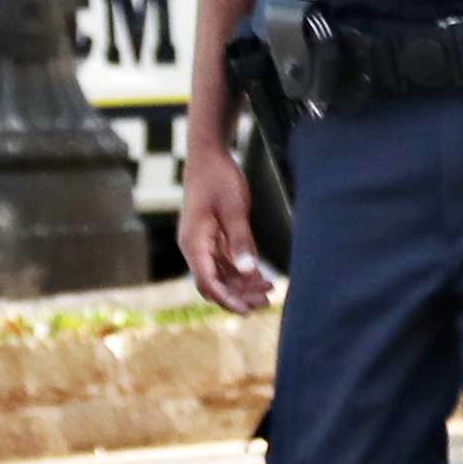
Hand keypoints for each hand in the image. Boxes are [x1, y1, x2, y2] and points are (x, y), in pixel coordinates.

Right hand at [180, 138, 270, 313]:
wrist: (208, 153)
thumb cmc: (219, 177)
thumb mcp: (234, 207)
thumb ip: (241, 240)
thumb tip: (248, 271)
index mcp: (193, 242)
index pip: (207, 282)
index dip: (227, 299)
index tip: (247, 310)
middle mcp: (193, 246)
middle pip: (214, 283)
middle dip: (238, 295)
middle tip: (266, 301)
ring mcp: (201, 242)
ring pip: (220, 274)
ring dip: (242, 284)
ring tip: (269, 291)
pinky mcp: (210, 236)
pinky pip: (223, 262)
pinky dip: (240, 270)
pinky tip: (260, 276)